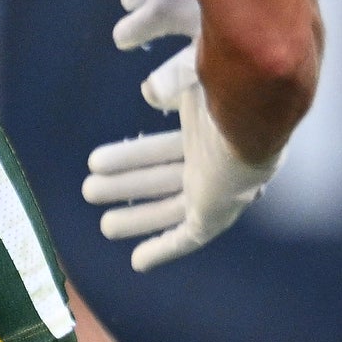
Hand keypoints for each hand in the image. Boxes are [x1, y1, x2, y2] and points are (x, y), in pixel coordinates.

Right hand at [81, 44, 281, 269]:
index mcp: (208, 131)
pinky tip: (138, 262)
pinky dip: (162, 249)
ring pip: (168, 210)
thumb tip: (151, 92)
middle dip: (127, 185)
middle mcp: (212, 163)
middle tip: (89, 189)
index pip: (164, 149)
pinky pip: (186, 238)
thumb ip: (170, 84)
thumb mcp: (190, 79)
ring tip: (103, 224)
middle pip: (161, 180)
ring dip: (137, 218)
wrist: (251, 115)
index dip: (135, 155)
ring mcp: (215, 190)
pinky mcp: (215, 214)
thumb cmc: (225, 88)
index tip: (100, 159)